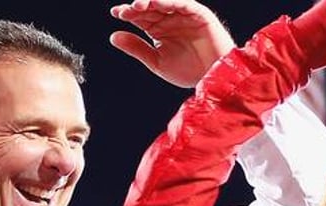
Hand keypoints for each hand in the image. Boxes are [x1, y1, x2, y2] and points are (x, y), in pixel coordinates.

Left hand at [109, 0, 234, 87]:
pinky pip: (184, 3)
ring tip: (137, 5)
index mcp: (159, 29)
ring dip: (151, 1)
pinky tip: (157, 2)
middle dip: (137, 7)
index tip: (116, 13)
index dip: (128, 13)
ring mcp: (184, 15)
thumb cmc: (187, 71)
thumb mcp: (156, 62)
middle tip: (125, 11)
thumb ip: (136, 48)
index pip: (141, 16)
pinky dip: (170, 1)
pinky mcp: (199, 14)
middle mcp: (170, 19)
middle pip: (150, 7)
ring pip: (165, 2)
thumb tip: (113, 36)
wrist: (211, 78)